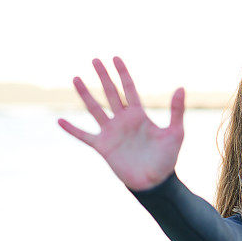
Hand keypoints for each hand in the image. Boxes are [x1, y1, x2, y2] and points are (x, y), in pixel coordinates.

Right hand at [57, 57, 184, 190]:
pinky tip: (59, 121)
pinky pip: (84, 135)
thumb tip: (181, 87)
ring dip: (85, 94)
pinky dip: (72, 129)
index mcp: (139, 115)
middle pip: (111, 93)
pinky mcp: (103, 147)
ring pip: (95, 109)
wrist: (155, 182)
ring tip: (76, 78)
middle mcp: (123, 120)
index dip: (122, 73)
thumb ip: (176, 111)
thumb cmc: (167, 159)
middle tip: (95, 59)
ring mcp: (111, 132)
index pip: (129, 88)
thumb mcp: (175, 133)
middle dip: (103, 77)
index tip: (115, 58)